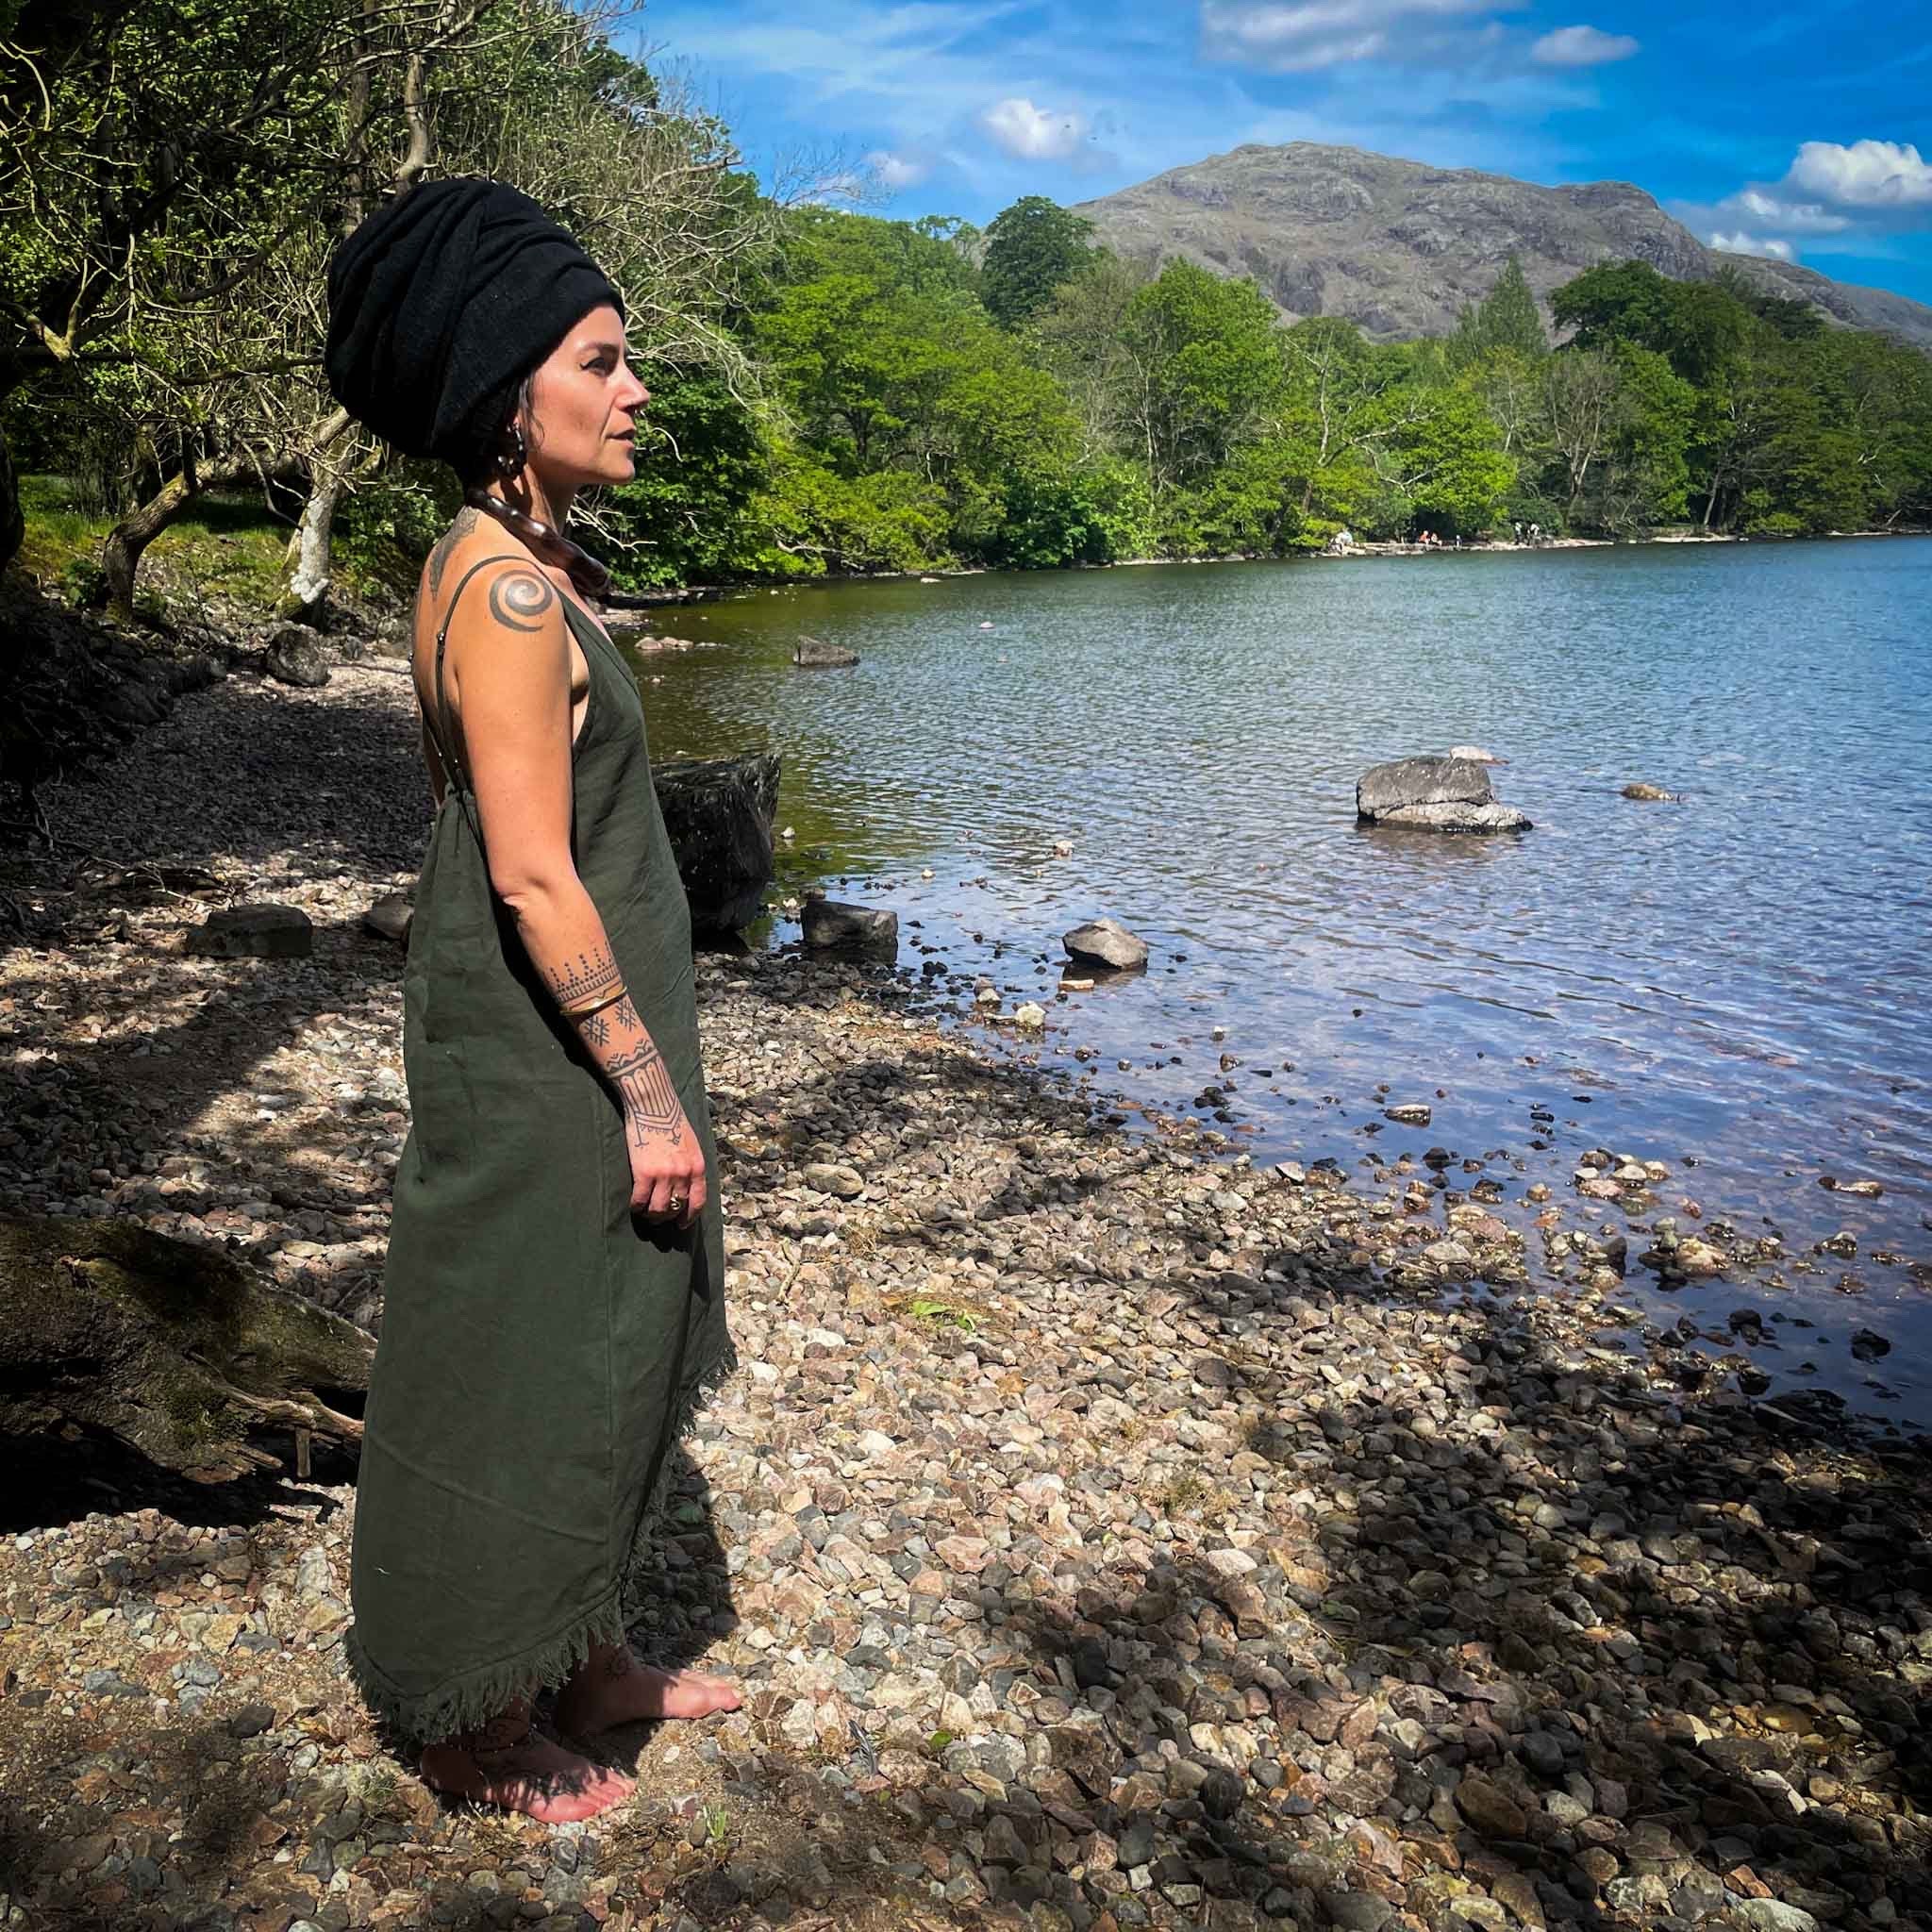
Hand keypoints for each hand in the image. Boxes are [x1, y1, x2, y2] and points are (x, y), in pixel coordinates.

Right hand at [625, 1108, 706, 1229]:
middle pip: (676, 1207)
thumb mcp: (691, 1144)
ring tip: (645, 1213)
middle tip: (657, 1218)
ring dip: (651, 1215)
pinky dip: (636, 1206)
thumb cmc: (671, 1119)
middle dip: (667, 1217)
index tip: (682, 1224)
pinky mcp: (644, 1172)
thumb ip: (689, 1165)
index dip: (689, 1217)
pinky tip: (634, 1205)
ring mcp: (664, 1174)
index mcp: (697, 1166)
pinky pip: (640, 1200)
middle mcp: (683, 1174)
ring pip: (659, 1209)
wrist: (653, 1104)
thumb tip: (685, 1184)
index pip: (698, 1201)